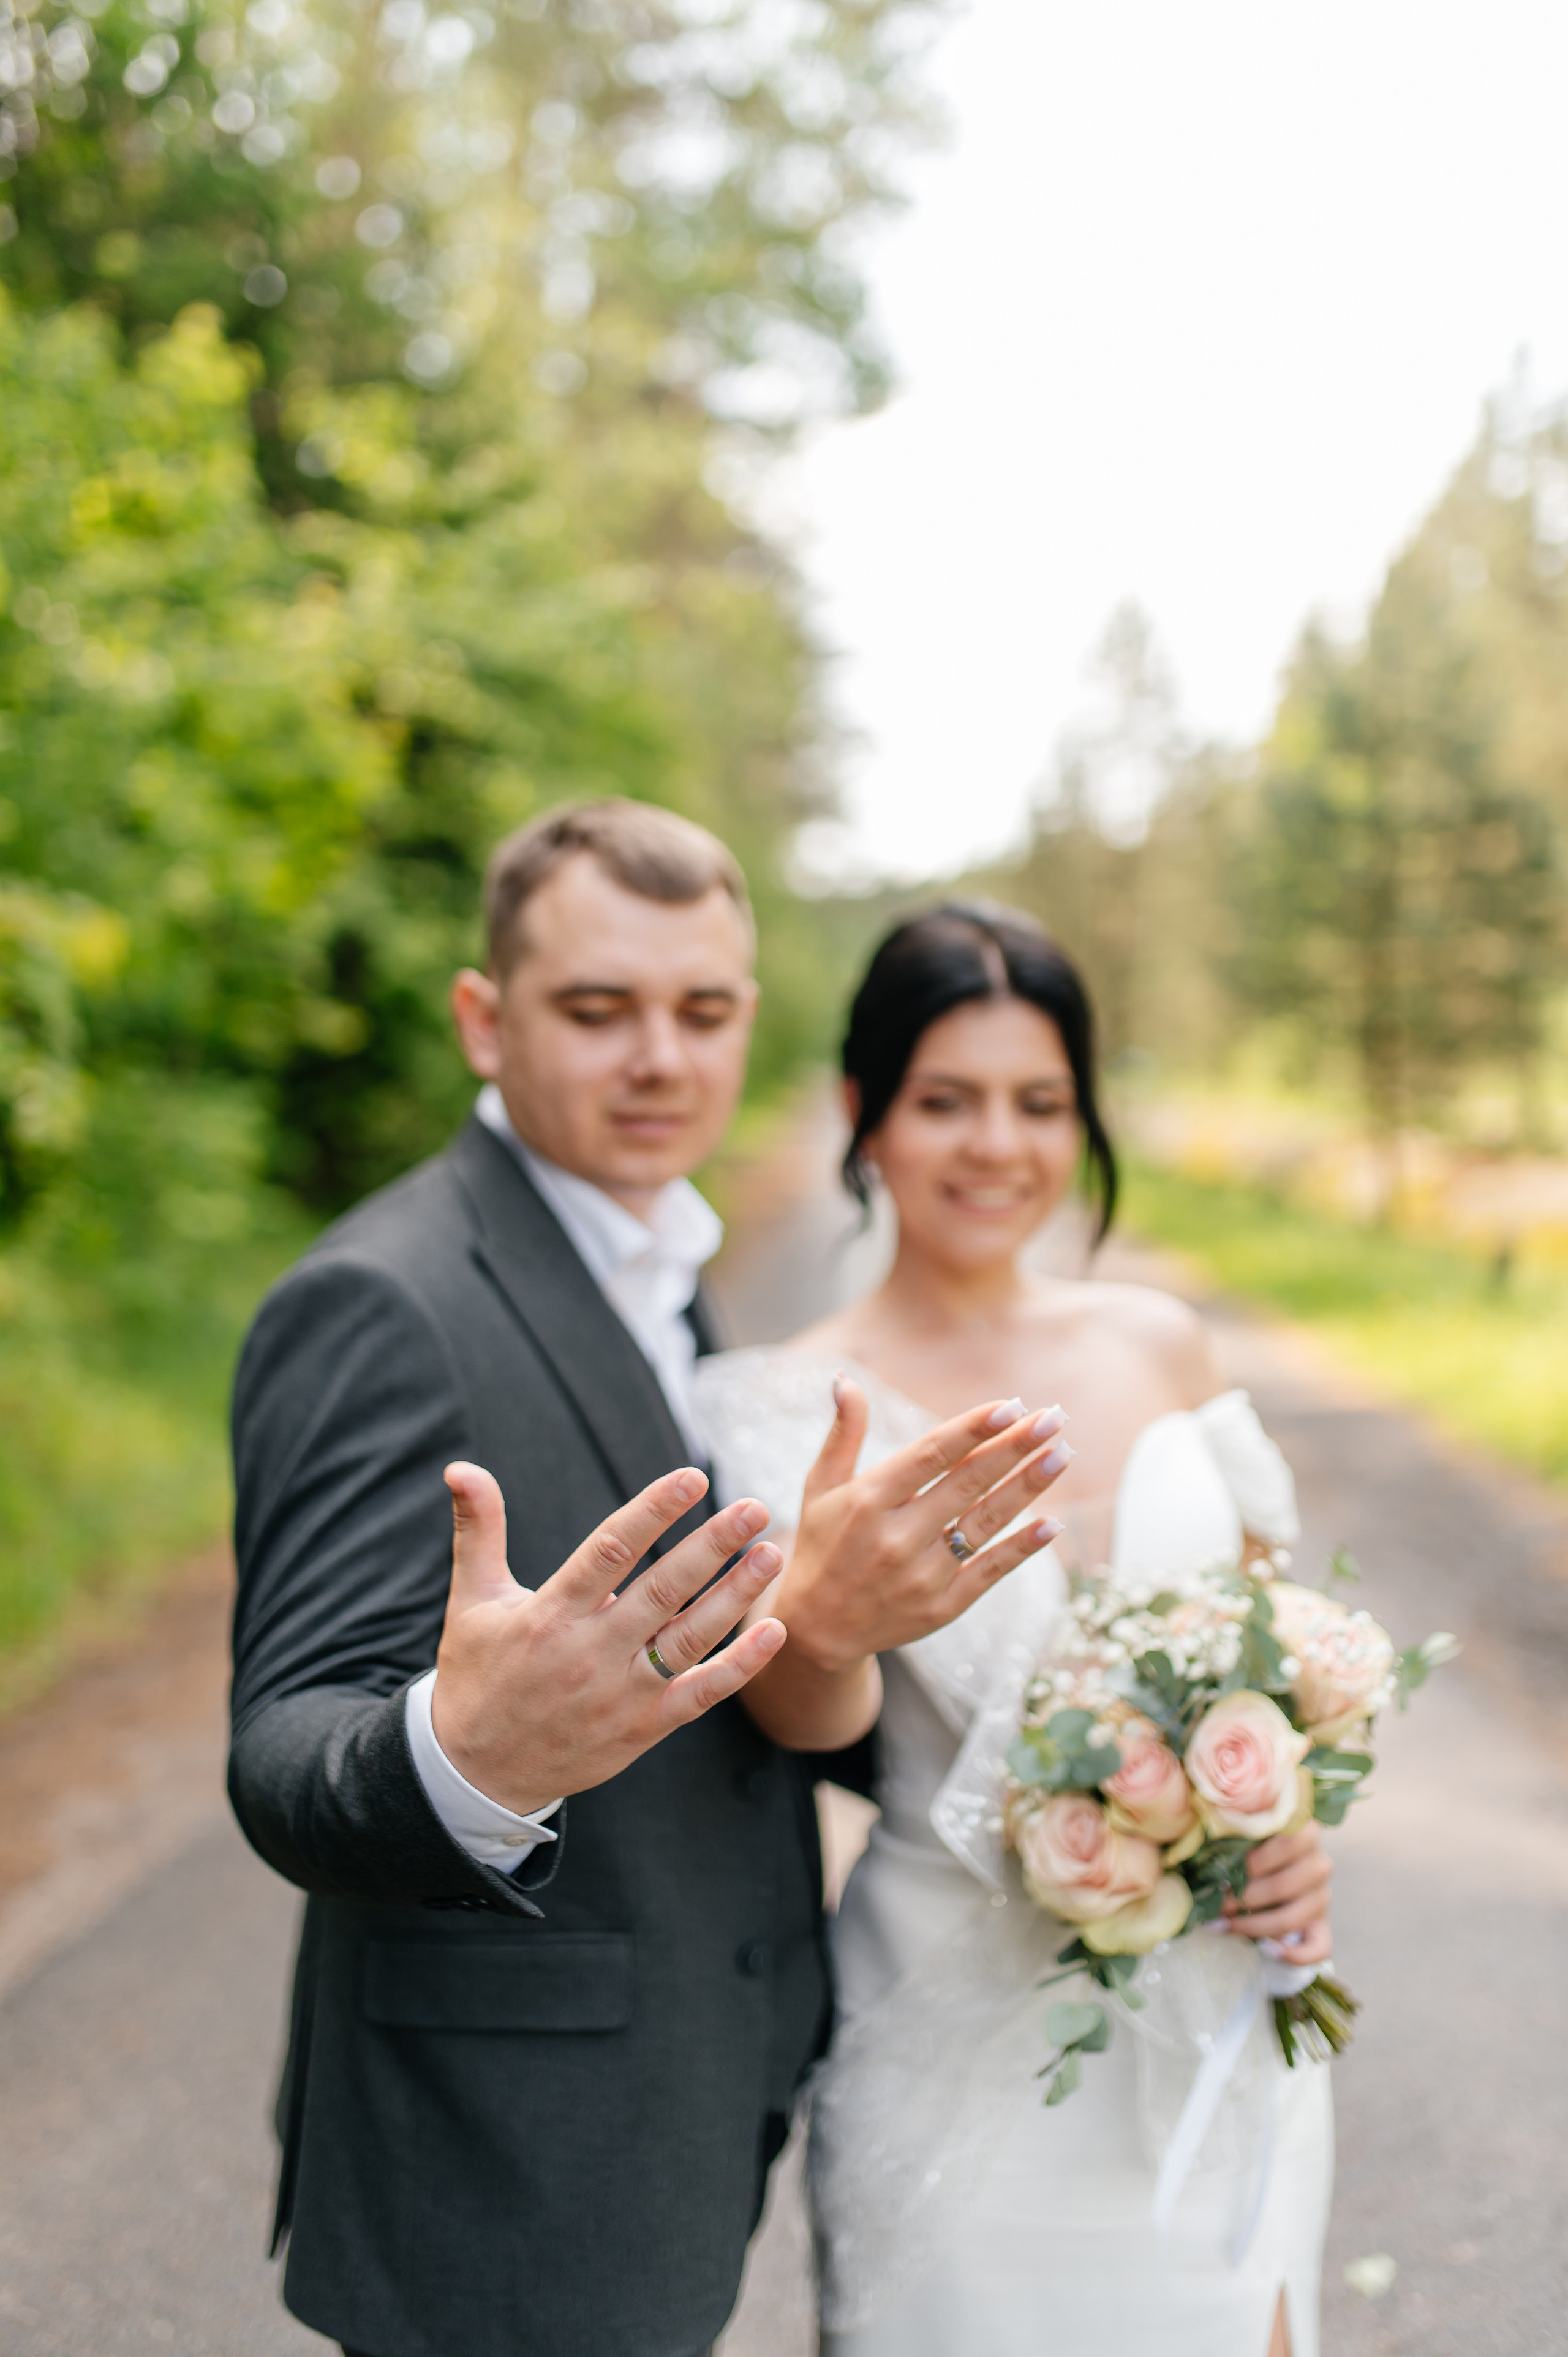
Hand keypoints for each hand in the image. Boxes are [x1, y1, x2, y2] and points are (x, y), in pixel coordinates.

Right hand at [430, 1461, 784, 1815]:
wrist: (475, 1773)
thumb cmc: (478, 1673)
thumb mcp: (472, 1599)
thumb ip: (478, 1529)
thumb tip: (461, 1467)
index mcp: (550, 1614)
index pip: (610, 1550)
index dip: (653, 1512)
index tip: (693, 1478)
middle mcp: (590, 1652)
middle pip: (662, 1590)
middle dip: (712, 1546)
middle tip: (754, 1507)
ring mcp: (620, 1694)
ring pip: (689, 1638)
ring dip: (736, 1596)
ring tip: (771, 1554)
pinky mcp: (641, 1729)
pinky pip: (700, 1695)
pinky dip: (740, 1665)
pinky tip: (774, 1631)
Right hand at [740, 1382, 1070, 1750]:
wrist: (816, 1631)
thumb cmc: (822, 1546)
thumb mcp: (821, 1488)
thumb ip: (843, 1433)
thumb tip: (846, 1381)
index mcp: (868, 1501)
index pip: (931, 1455)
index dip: (974, 1428)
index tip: (1013, 1404)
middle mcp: (897, 1537)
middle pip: (968, 1483)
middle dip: (1015, 1447)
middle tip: (1054, 1416)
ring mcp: (922, 1575)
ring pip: (986, 1523)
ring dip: (1028, 1487)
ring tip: (1062, 1455)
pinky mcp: (942, 1607)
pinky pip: (990, 1571)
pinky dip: (1022, 1548)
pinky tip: (1052, 1524)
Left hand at [1223, 1822, 1333, 1965]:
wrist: (1273, 1863)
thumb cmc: (1249, 1841)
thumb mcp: (1244, 1827)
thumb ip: (1233, 1827)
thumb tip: (1202, 1837)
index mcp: (1304, 1831)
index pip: (1285, 1845)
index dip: (1249, 1863)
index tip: (1219, 1874)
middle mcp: (1319, 1862)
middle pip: (1282, 1885)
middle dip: (1241, 1898)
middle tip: (1213, 1903)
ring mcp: (1322, 1895)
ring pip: (1292, 1917)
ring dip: (1252, 1925)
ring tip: (1223, 1924)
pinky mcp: (1321, 1924)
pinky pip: (1319, 1947)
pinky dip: (1294, 1955)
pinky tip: (1266, 1949)